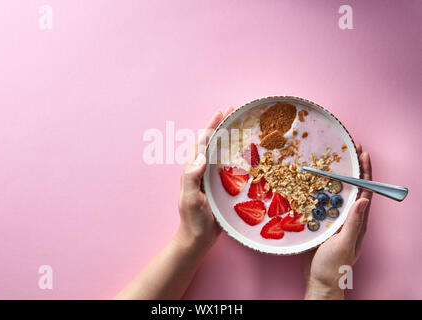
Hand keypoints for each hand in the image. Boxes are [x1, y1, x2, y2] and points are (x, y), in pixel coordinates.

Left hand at [176, 107, 233, 251]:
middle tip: (234, 112)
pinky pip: (230, 167)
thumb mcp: (189, 199)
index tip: (222, 112)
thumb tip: (200, 156)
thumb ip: (191, 178)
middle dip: (221, 126)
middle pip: (212, 143)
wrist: (198, 239)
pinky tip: (247, 154)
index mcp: (194, 170)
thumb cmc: (193, 220)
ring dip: (230, 138)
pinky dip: (237, 156)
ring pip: (221, 153)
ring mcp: (212, 178)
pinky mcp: (221, 187)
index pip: (203, 143)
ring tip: (241, 126)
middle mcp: (203, 170)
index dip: (212, 126)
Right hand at [304, 144, 372, 298]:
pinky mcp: (324, 223)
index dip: (366, 172)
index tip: (363, 154)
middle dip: (354, 168)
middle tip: (349, 150)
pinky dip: (322, 189)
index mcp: (358, 221)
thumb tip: (364, 200)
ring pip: (339, 193)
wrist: (320, 280)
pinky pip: (325, 202)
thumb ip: (354, 223)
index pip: (366, 191)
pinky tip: (314, 182)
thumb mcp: (344, 244)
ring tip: (333, 160)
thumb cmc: (334, 266)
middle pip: (354, 188)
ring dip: (338, 176)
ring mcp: (337, 220)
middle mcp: (349, 217)